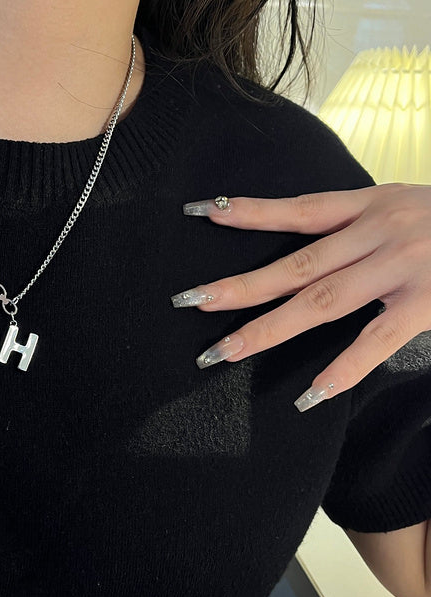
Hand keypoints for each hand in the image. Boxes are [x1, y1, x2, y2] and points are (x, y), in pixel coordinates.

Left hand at [170, 183, 430, 411]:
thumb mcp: (407, 203)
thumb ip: (362, 221)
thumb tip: (316, 246)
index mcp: (372, 204)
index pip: (298, 208)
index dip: (249, 211)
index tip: (201, 212)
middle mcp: (379, 231)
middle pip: (295, 262)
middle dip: (240, 284)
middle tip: (190, 301)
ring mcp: (402, 268)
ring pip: (321, 299)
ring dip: (269, 327)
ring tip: (224, 350)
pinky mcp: (428, 302)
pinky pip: (377, 340)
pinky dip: (343, 368)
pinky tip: (309, 393)